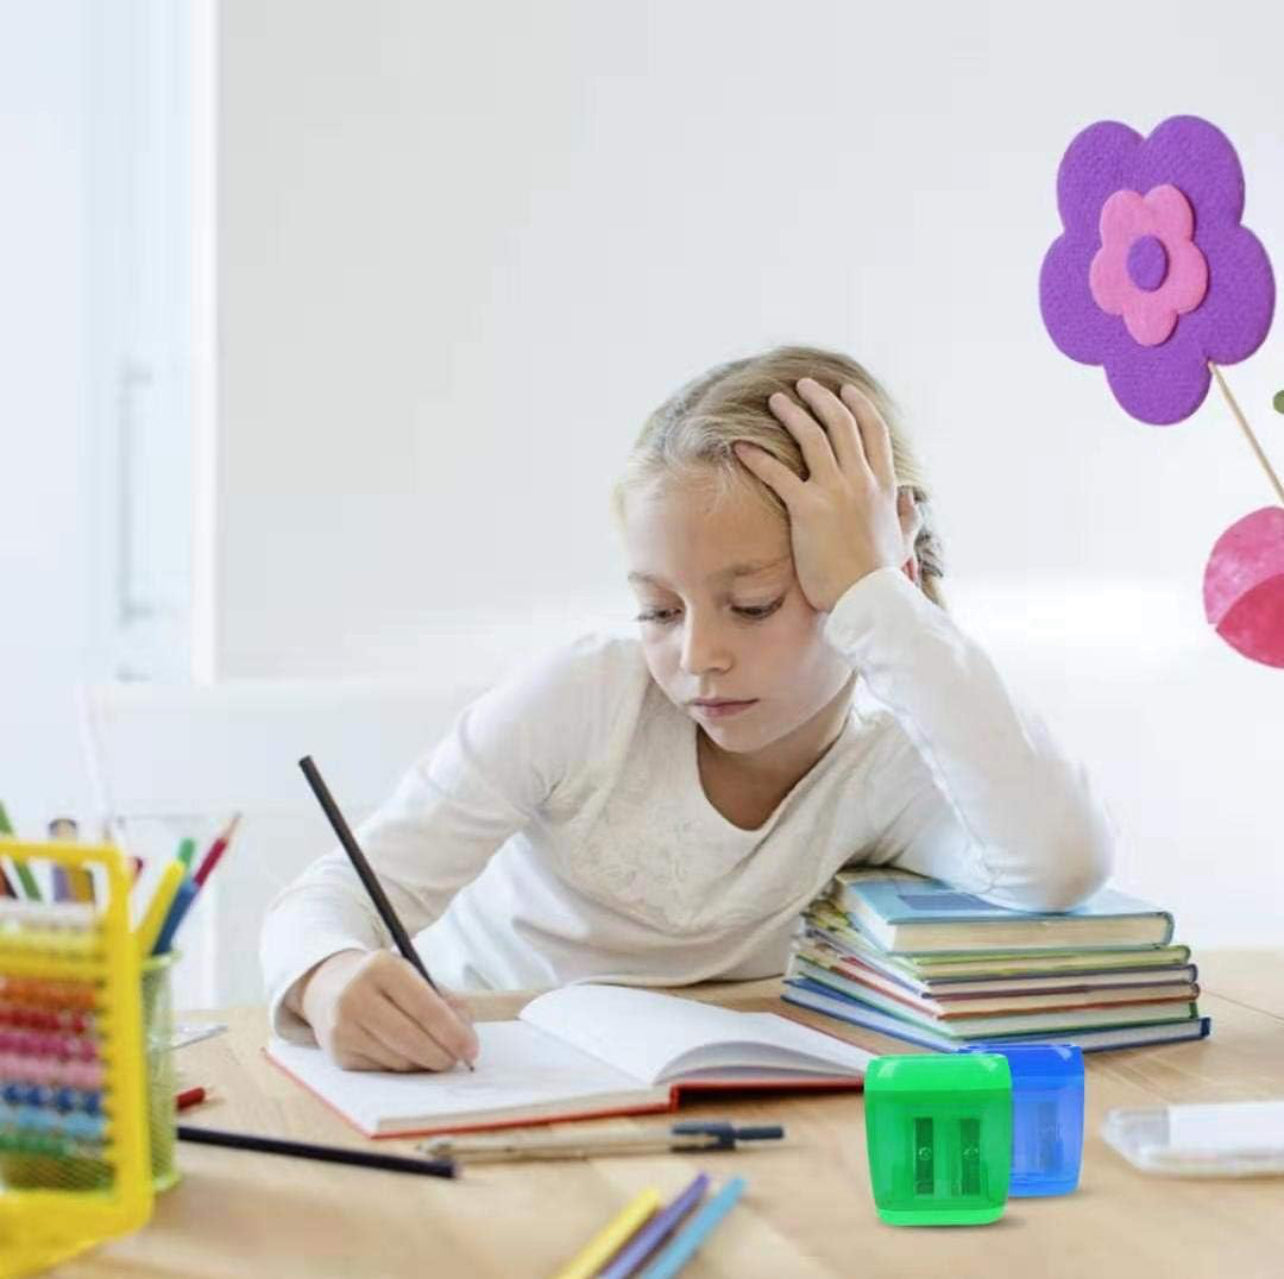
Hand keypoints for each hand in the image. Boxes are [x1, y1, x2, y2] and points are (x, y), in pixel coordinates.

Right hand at [297, 949, 478, 1071]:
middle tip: (459, 1061)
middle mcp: (356, 995)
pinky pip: (382, 1070)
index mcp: (381, 967)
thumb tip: (465, 1030)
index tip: (472, 1049)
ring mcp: (342, 1025)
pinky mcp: (337, 1052)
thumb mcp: (413, 976)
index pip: (425, 1006)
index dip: (452, 1032)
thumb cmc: (384, 983)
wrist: (330, 987)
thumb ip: (443, 999)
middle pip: (410, 1037)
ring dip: (424, 1064)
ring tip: (436, 1056)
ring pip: (397, 1059)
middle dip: (442, 1054)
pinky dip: (402, 1067)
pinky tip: (408, 1057)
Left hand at [733, 378, 922, 612]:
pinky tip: (740, 445)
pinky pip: (778, 474)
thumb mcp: (903, 539)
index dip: (859, 406)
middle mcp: (861, 481)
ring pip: (812, 437)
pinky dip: (757, 456)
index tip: (846, 390)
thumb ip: (908, 516)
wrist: (869, 599)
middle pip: (842, 424)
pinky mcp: (808, 509)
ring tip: (775, 400)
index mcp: (884, 486)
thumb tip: (911, 499)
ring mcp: (835, 492)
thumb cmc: (882, 575)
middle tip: (804, 385)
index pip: (874, 432)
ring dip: (792, 413)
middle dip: (822, 398)